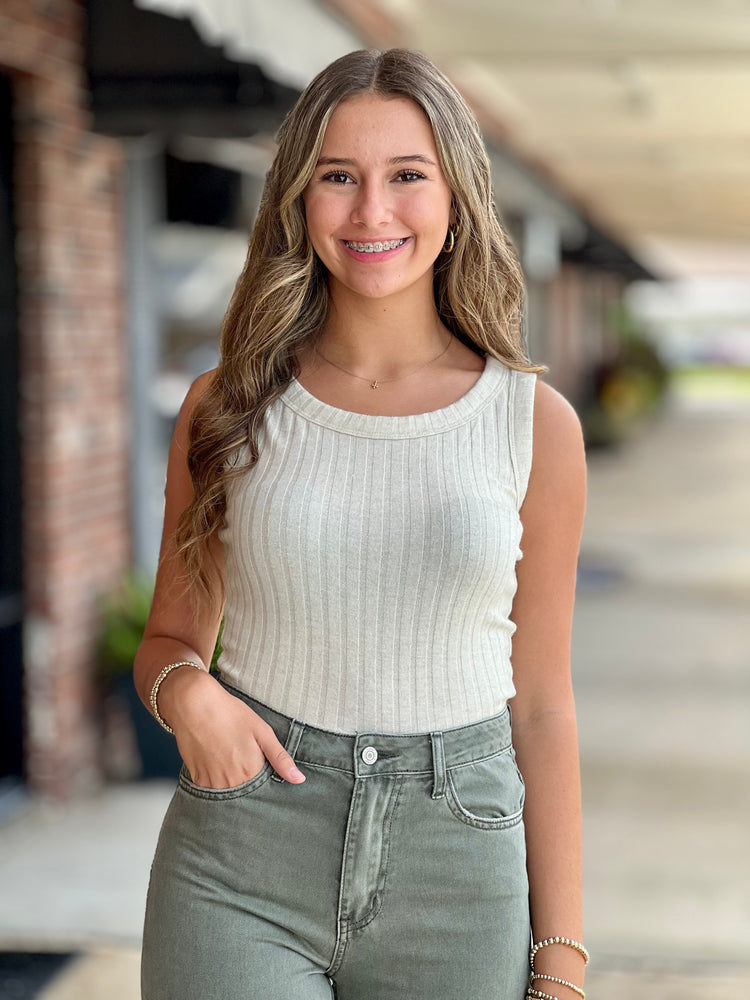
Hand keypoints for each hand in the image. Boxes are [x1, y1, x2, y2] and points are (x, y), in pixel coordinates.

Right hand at [159, 667, 304, 788]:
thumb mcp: (262, 732)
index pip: (264, 793)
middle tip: (245, 762)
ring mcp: (211, 783)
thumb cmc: (230, 714)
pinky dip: (217, 783)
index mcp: (251, 772)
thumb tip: (299, 779)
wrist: (194, 705)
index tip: (266, 774)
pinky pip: (210, 791)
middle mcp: (231, 783)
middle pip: (246, 797)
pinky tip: (218, 764)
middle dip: (250, 787)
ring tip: (231, 761)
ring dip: (233, 786)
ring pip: (228, 796)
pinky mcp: (196, 779)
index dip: (266, 785)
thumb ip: (280, 758)